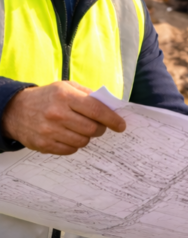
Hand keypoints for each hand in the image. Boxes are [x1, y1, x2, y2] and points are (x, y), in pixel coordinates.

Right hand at [1, 81, 125, 154]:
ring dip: (87, 137)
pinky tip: (69, 136)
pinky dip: (74, 145)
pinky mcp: (43, 144)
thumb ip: (89, 95)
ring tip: (81, 130)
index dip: (112, 119)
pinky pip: (70, 150)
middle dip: (100, 129)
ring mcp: (49, 131)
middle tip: (99, 127)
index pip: (97, 110)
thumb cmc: (48, 97)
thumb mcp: (67, 87)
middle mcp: (57, 114)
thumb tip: (112, 107)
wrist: (15, 110)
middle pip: (92, 129)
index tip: (121, 126)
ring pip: (83, 142)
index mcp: (65, 96)